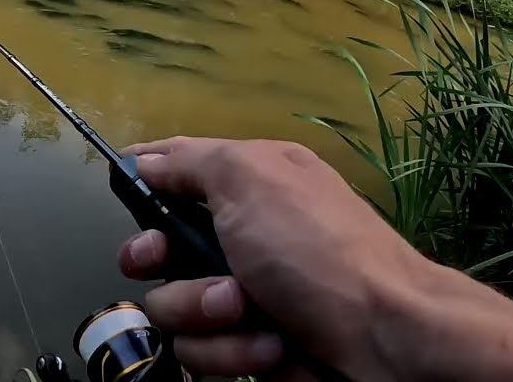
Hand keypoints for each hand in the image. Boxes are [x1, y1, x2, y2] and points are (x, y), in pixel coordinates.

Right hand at [116, 137, 433, 379]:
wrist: (389, 342)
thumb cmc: (317, 250)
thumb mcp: (249, 178)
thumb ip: (188, 161)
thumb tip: (144, 158)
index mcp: (251, 183)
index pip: (177, 169)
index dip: (143, 180)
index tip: (122, 191)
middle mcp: (246, 236)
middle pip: (160, 249)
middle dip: (166, 265)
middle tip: (173, 264)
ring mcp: (248, 296)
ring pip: (174, 308)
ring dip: (206, 316)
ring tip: (252, 316)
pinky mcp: (250, 348)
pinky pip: (204, 352)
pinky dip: (233, 353)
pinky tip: (272, 350)